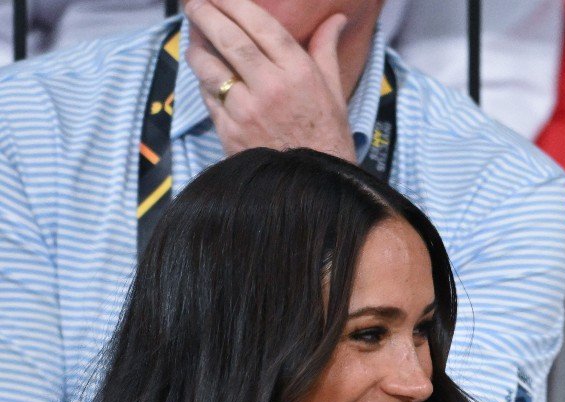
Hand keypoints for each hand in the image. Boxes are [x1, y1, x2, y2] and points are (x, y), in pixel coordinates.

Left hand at [185, 0, 355, 161]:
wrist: (314, 187)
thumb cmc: (327, 137)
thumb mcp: (334, 91)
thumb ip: (326, 49)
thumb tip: (336, 18)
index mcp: (299, 73)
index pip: (260, 24)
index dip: (234, 3)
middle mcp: (271, 87)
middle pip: (228, 38)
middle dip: (205, 14)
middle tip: (194, 3)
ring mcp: (247, 110)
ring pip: (209, 66)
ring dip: (196, 46)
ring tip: (194, 37)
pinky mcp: (229, 131)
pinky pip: (208, 96)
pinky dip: (204, 81)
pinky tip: (206, 74)